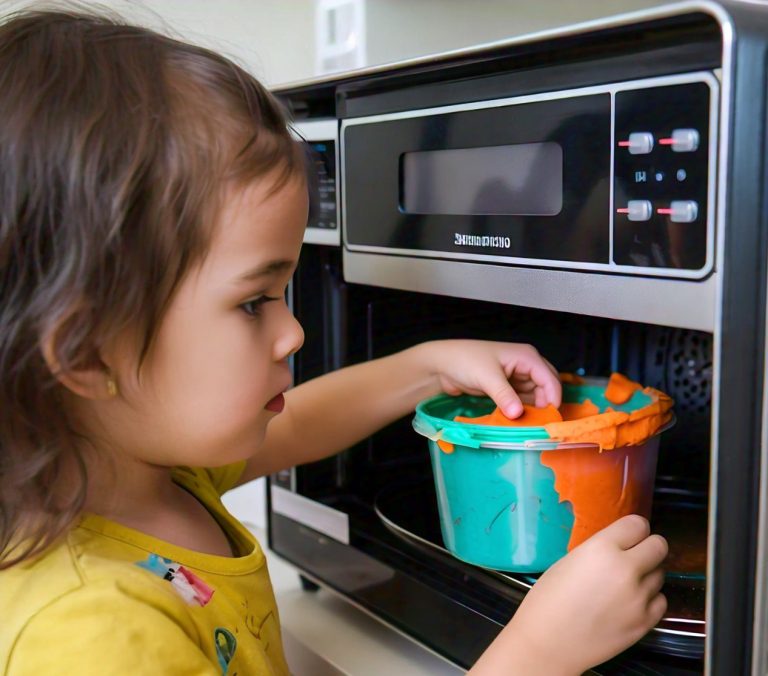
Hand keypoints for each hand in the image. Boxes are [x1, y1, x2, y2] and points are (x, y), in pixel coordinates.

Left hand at [422, 340, 560, 417]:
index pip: (550, 379)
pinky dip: (522, 410)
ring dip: (533, 410)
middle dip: (545, 405)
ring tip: (529, 426)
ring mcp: (516, 377)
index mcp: (526, 356)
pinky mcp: (507, 388)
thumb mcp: (486, 377)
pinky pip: (522, 401)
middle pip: (547, 387)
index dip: (553, 398)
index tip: (548, 419)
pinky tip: (519, 422)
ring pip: (535, 396)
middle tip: (540, 424)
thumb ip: (504, 395)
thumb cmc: (464, 360)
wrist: (442, 364)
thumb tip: (518, 414)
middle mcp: (525, 365)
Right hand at [471, 515, 667, 674]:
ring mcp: (639, 597)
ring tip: (625, 585)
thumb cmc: (548, 600)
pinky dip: (649, 599)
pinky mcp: (646, 622)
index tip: (628, 536)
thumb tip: (620, 547)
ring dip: (647, 575)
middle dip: (648, 548)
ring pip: (660, 574)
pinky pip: (661, 600)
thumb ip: (600, 550)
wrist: (549, 643)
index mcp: (602, 549)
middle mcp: (626, 569)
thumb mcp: (570, 561)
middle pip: (659, 545)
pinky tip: (630, 603)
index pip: (638, 524)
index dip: (633, 530)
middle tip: (633, 557)